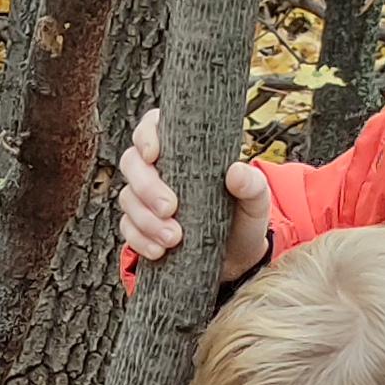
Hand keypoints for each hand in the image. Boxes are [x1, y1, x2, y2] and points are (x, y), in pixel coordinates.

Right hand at [118, 106, 274, 280]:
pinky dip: (140, 241)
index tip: (154, 155)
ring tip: (173, 238)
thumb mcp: (256, 200)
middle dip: (146, 186)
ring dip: (146, 220)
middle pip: (131, 162)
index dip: (146, 136)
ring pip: (128, 198)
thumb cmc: (244, 218)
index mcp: (184, 147)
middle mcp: (160, 168)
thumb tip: (235, 172)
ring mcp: (146, 198)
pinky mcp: (141, 226)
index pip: (153, 126)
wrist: (237, 258)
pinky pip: (128, 229)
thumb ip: (252, 184)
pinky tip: (159, 251)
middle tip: (169, 208)